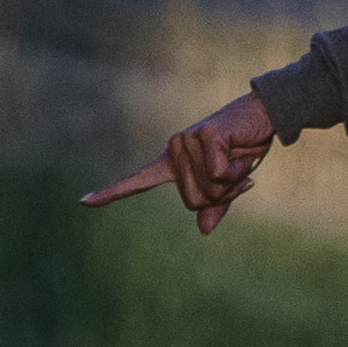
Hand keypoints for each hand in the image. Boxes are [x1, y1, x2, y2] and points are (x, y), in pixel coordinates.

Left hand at [80, 92, 276, 233]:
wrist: (264, 116)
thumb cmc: (243, 148)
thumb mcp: (229, 183)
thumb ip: (215, 205)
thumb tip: (203, 230)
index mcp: (174, 164)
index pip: (138, 182)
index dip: (112, 193)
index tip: (83, 202)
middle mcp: (174, 151)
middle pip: (191, 201)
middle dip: (219, 195)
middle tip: (233, 172)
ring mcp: (186, 142)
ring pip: (207, 188)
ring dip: (231, 181)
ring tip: (237, 157)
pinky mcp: (203, 136)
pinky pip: (217, 173)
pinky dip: (235, 169)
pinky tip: (239, 151)